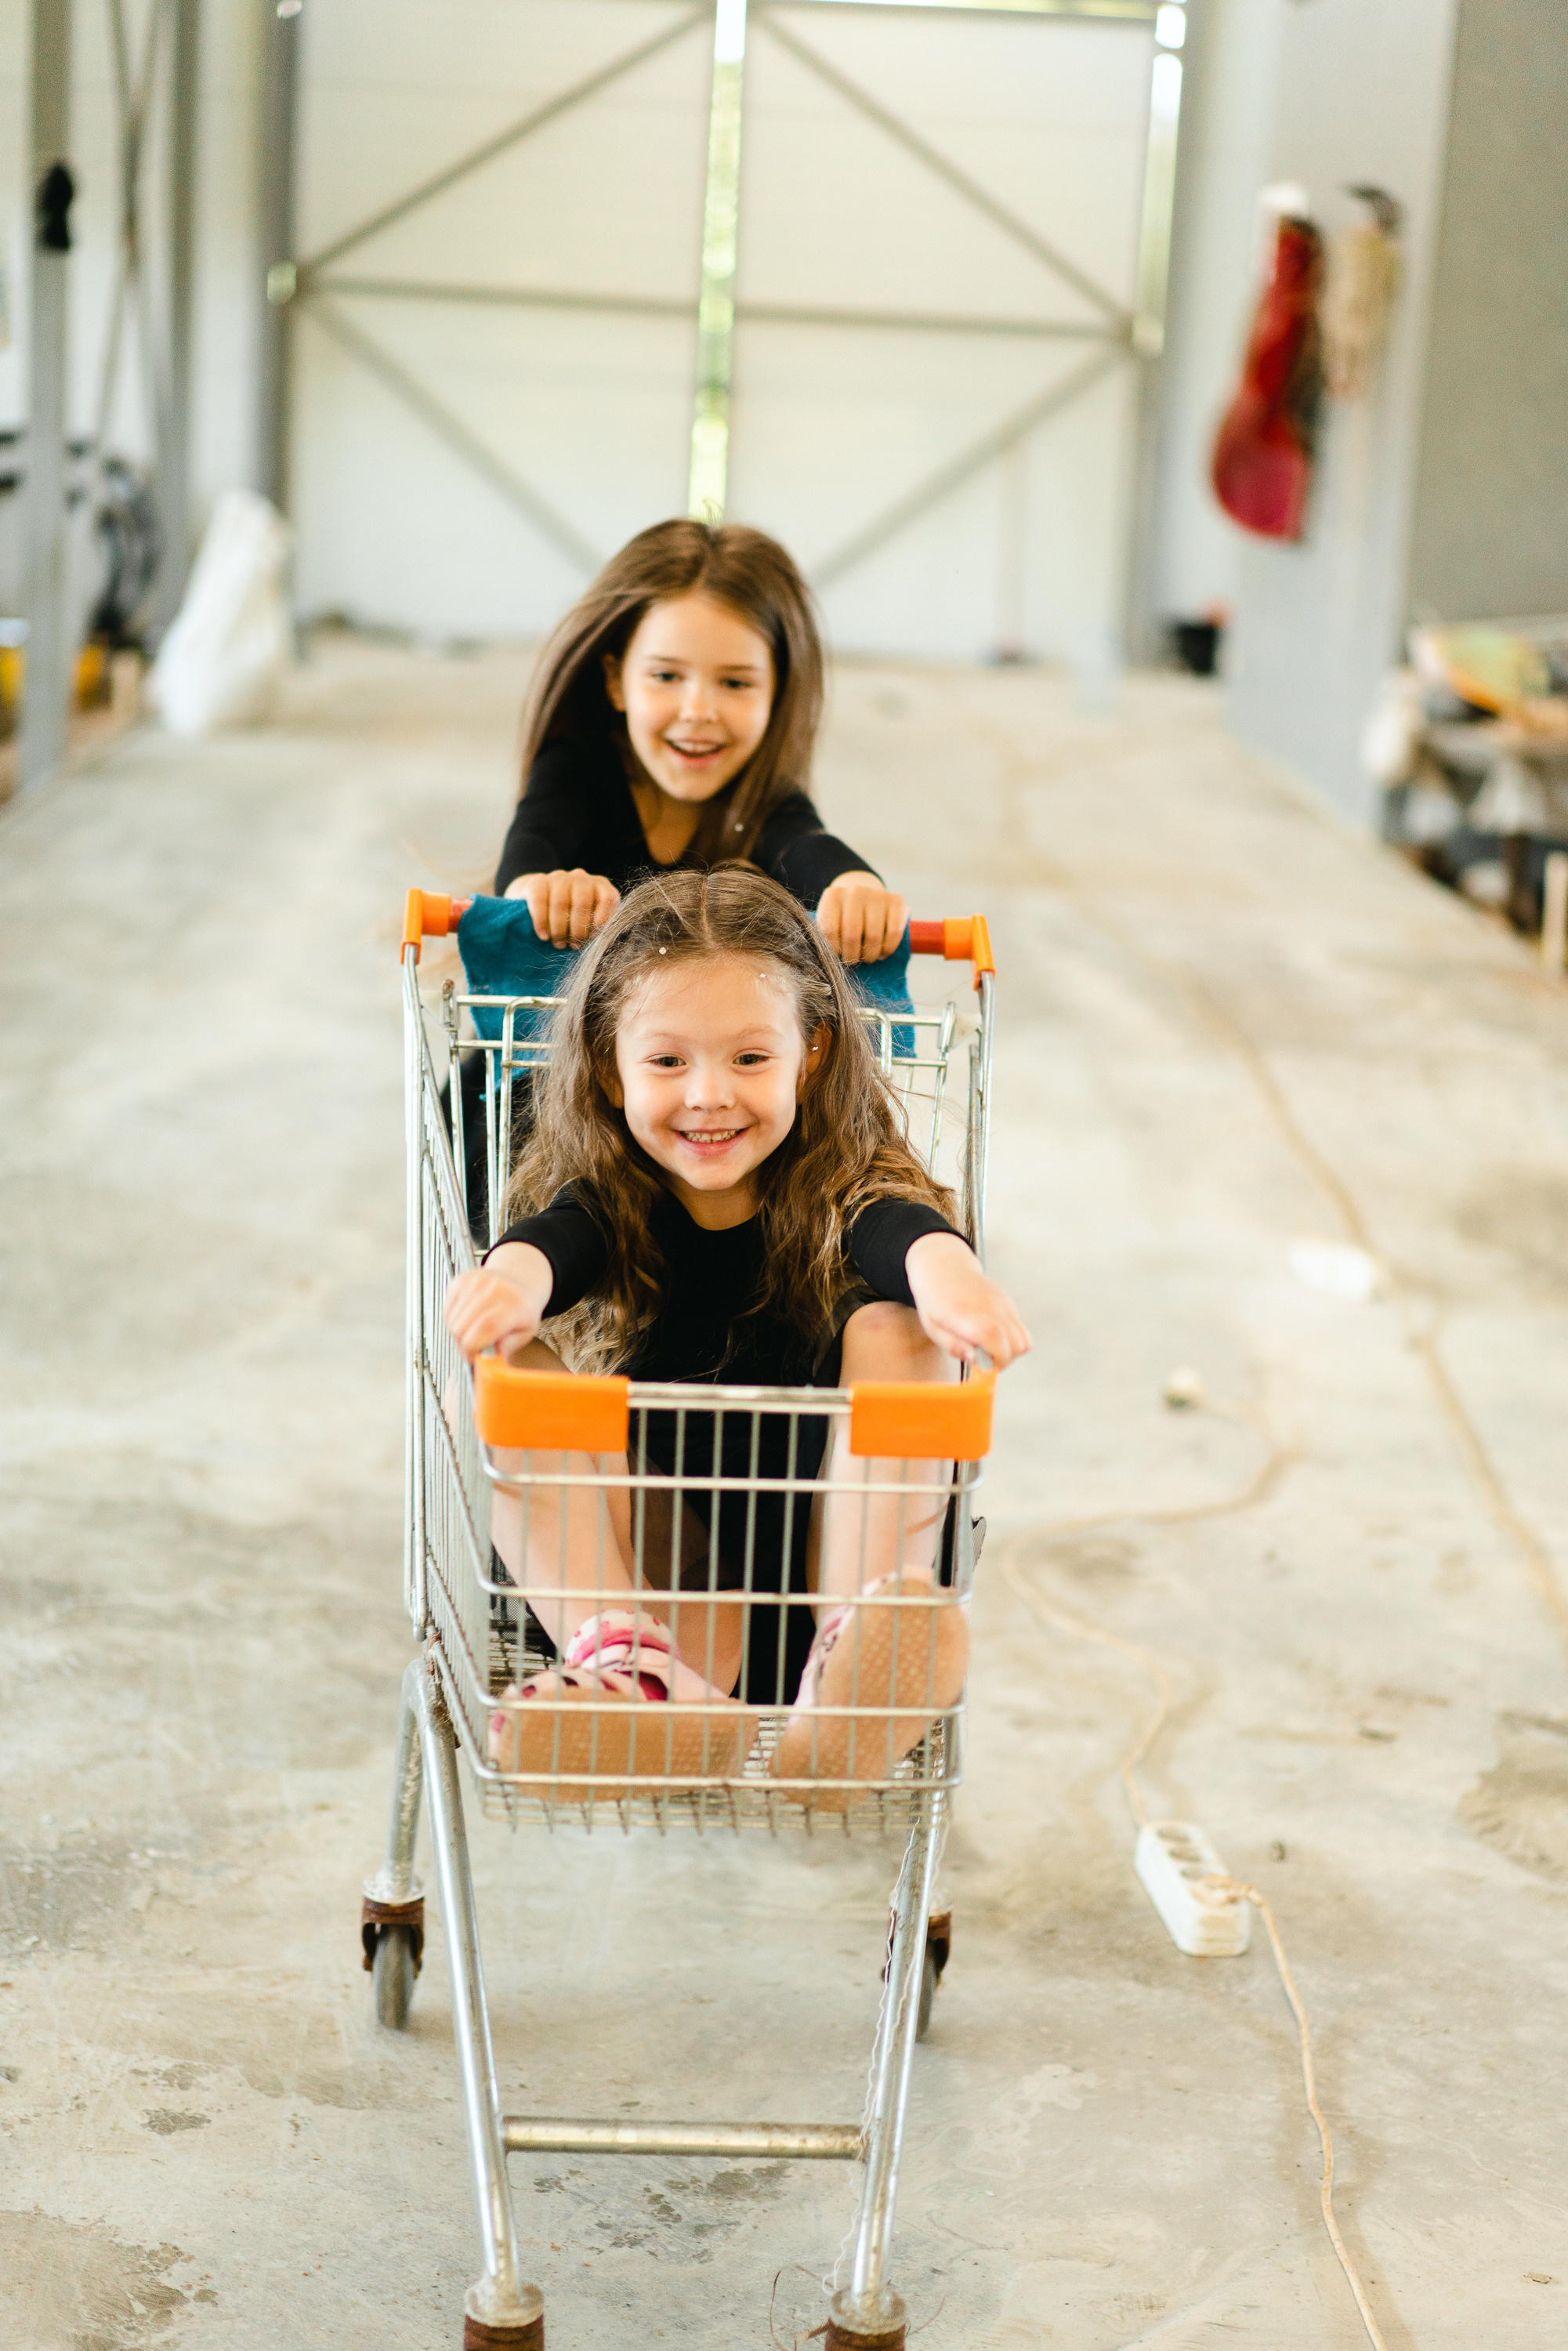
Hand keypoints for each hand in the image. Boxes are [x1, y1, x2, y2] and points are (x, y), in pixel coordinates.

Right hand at [444, 1244, 554, 1364]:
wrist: (518, 1281)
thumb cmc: (521, 1310)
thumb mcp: (525, 1333)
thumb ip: (507, 1348)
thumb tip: (489, 1362)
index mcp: (514, 1304)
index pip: (485, 1327)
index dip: (473, 1348)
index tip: (474, 1358)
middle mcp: (494, 1289)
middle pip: (462, 1327)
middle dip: (464, 1345)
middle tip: (474, 1348)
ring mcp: (475, 1282)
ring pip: (452, 1321)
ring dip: (458, 1334)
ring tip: (472, 1333)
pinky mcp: (460, 1280)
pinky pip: (447, 1311)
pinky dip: (453, 1321)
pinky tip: (467, 1320)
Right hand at [504, 869, 619, 947]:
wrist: (540, 899)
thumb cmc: (572, 917)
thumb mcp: (590, 922)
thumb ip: (597, 928)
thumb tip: (599, 946)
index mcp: (600, 886)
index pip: (608, 898)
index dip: (603, 919)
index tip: (593, 938)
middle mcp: (581, 877)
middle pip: (582, 902)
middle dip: (578, 929)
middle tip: (574, 946)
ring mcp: (559, 877)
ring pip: (560, 902)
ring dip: (559, 929)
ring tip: (559, 945)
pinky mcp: (538, 881)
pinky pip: (539, 900)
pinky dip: (542, 922)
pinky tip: (544, 936)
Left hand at [816, 872, 908, 965]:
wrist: (867, 899)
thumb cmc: (844, 919)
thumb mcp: (830, 923)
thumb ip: (826, 938)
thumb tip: (830, 960)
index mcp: (832, 897)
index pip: (829, 930)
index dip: (834, 950)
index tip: (838, 954)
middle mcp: (854, 892)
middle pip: (852, 935)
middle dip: (852, 956)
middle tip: (853, 960)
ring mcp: (876, 894)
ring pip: (873, 936)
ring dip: (870, 955)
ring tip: (867, 957)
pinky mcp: (896, 901)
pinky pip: (893, 933)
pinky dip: (888, 948)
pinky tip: (882, 951)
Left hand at [904, 1232, 1031, 1368]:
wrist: (943, 1267)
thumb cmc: (934, 1302)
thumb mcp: (932, 1328)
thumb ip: (954, 1346)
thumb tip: (977, 1361)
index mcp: (963, 1311)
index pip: (992, 1334)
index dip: (994, 1357)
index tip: (983, 1366)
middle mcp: (988, 1304)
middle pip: (1015, 1342)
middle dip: (1004, 1361)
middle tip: (985, 1362)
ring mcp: (1001, 1301)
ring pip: (1024, 1339)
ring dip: (1011, 1353)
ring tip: (990, 1351)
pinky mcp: (1008, 1302)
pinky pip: (1021, 1330)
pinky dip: (1012, 1341)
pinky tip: (993, 1338)